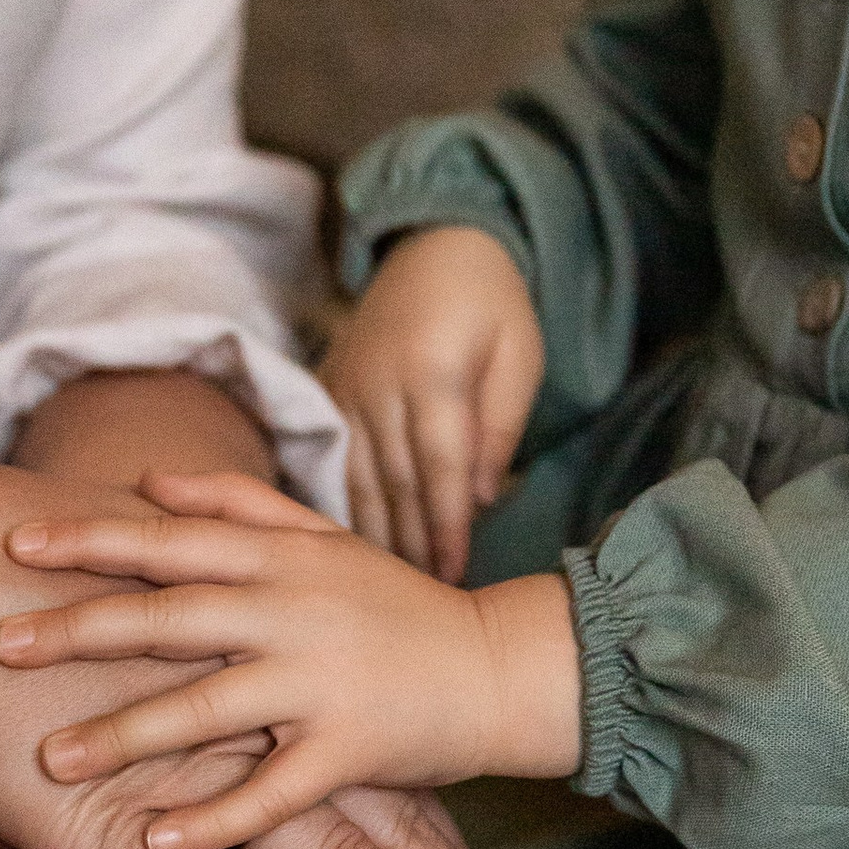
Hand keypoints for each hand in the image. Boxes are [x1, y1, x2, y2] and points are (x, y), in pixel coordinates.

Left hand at [0, 468, 585, 848]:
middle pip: (172, 615)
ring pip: (208, 708)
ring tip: (51, 759)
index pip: (171, 537)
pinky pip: (270, 793)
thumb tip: (149, 483)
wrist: (502, 667)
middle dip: (81, 629)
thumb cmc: (395, 605)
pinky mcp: (351, 751)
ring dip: (125, 735)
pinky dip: (211, 820)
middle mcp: (294, 610)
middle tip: (1, 644)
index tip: (15, 542)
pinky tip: (149, 844)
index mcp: (281, 555)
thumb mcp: (324, 538)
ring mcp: (323, 682)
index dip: (92, 538)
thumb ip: (238, 505)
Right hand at [323, 228, 545, 581]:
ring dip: (373, 535)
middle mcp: (379, 383)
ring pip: (356, 477)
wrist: (434, 245)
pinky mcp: (328, 390)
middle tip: (423, 603)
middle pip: (394, 482)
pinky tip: (350, 544)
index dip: (447, 526)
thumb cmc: (491, 303)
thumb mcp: (520, 354)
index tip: (455, 572)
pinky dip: (342, 504)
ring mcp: (346, 387)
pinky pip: (332, 460)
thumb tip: (482, 498)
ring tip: (389, 588)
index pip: (440, 467)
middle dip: (410, 545)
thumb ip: (500, 427)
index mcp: (433, 373)